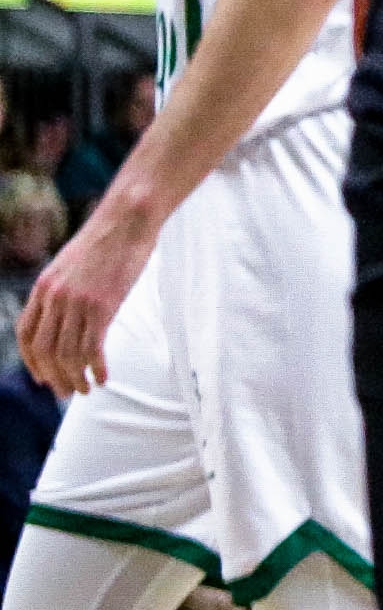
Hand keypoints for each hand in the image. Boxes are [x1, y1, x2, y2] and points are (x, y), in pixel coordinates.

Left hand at [14, 188, 157, 392]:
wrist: (127, 218)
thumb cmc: (107, 238)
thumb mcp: (71, 265)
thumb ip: (63, 290)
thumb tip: (67, 315)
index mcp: (43, 287)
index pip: (26, 334)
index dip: (32, 361)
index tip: (43, 376)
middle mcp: (55, 297)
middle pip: (45, 350)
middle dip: (55, 377)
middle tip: (67, 390)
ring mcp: (77, 302)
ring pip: (67, 354)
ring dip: (76, 378)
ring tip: (87, 388)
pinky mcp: (103, 305)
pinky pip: (92, 348)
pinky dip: (97, 368)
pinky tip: (104, 376)